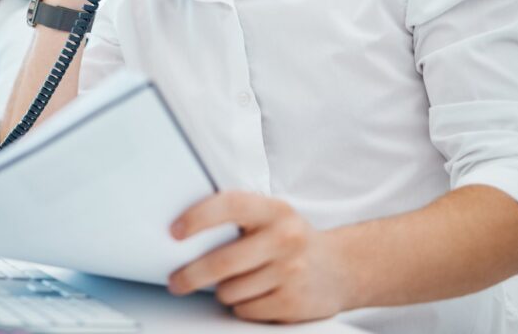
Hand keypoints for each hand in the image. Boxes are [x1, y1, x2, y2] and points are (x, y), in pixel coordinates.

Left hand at [168, 191, 351, 322]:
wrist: (341, 268)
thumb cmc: (292, 239)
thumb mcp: (272, 215)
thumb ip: (239, 217)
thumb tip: (186, 231)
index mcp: (274, 210)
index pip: (230, 206)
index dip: (198, 218)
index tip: (175, 232)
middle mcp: (285, 238)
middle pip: (222, 262)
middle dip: (191, 275)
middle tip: (176, 280)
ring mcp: (291, 272)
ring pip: (230, 291)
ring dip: (223, 291)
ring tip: (238, 281)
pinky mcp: (293, 303)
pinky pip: (246, 310)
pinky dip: (242, 306)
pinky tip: (256, 294)